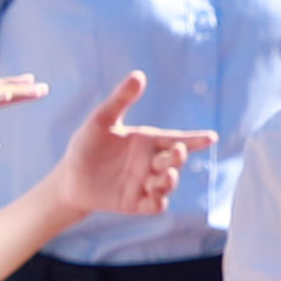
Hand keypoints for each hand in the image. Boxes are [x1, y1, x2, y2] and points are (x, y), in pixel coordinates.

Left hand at [51, 71, 204, 222]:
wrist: (70, 176)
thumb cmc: (87, 145)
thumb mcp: (102, 120)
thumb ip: (121, 99)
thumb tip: (139, 74)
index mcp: (147, 141)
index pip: (176, 138)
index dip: (195, 139)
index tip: (211, 137)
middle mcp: (150, 162)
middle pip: (174, 160)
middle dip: (179, 156)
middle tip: (176, 151)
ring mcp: (145, 184)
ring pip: (168, 183)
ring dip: (170, 180)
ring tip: (166, 174)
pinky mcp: (136, 203)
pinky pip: (155, 205)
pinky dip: (159, 202)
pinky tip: (157, 198)